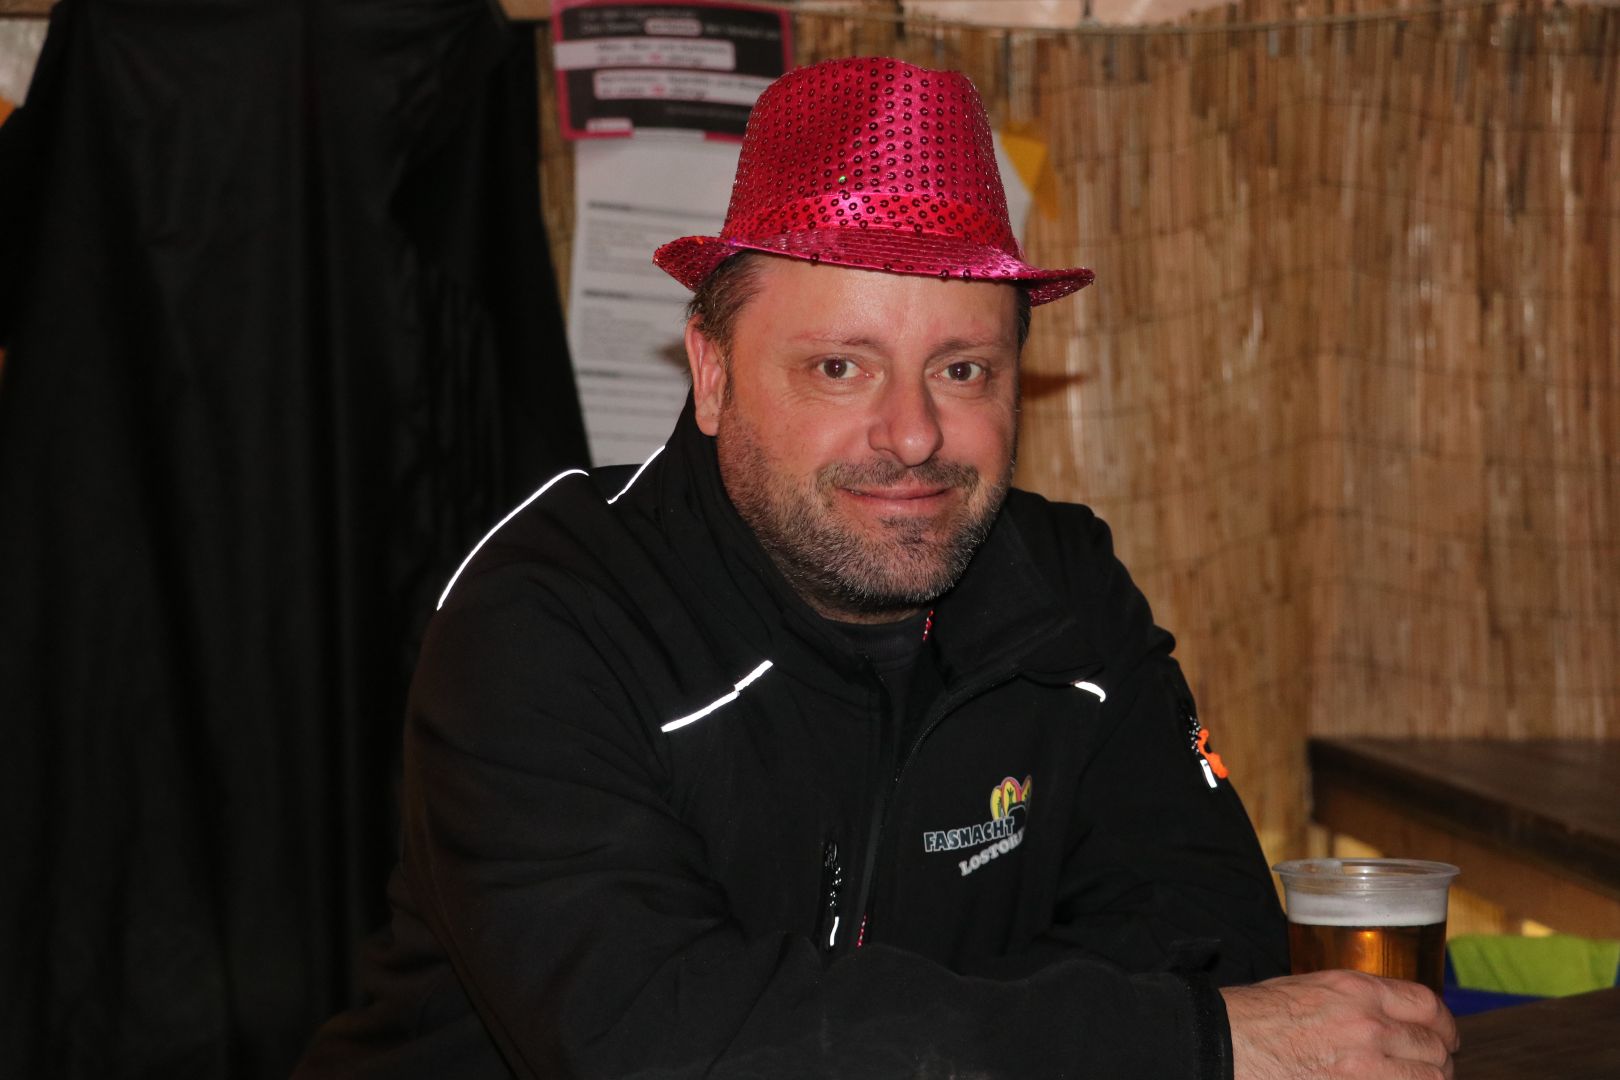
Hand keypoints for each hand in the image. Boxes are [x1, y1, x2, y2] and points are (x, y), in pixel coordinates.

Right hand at [1221, 970, 1458, 1079]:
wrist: (1225, 1043)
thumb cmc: (1255, 1016)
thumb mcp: (1307, 989)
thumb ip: (1353, 1001)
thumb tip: (1385, 1017)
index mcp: (1356, 991)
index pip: (1427, 1005)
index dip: (1443, 1024)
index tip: (1443, 1035)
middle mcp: (1368, 1026)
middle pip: (1434, 1046)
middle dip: (1439, 1059)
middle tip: (1432, 1067)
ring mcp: (1364, 1067)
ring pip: (1430, 1079)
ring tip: (1415, 1079)